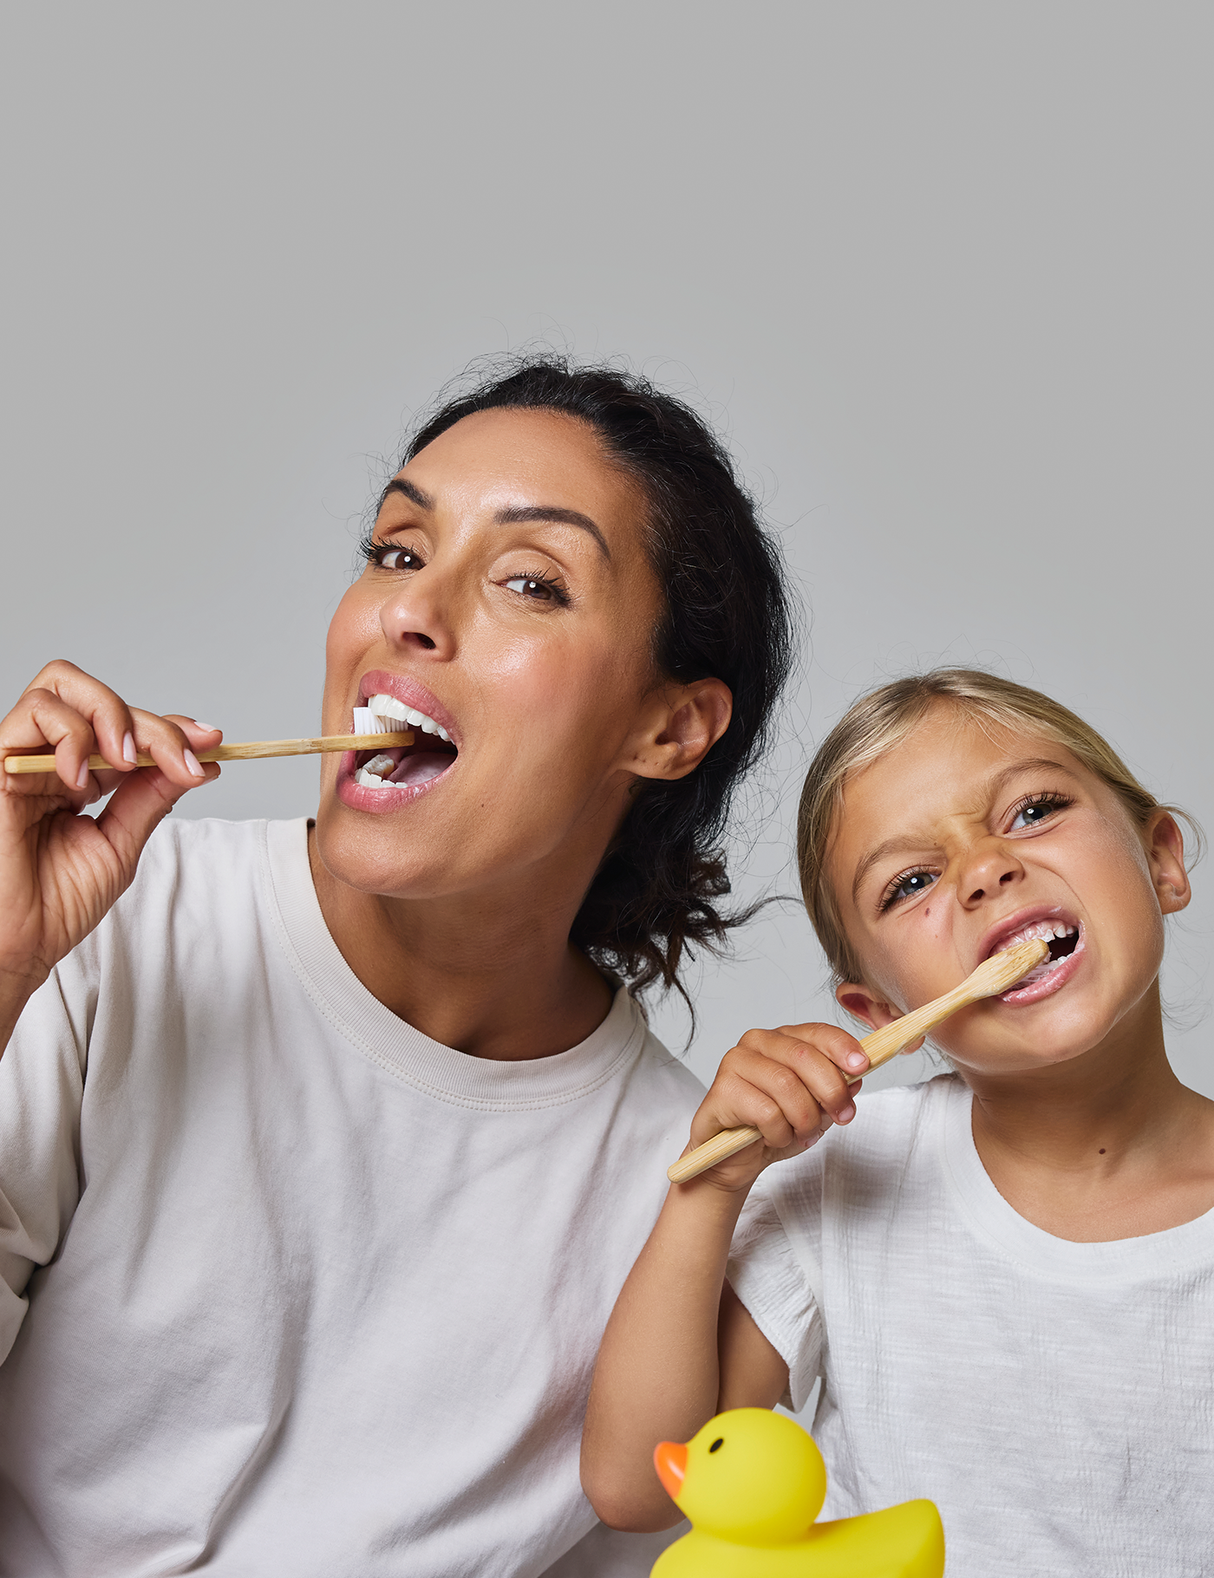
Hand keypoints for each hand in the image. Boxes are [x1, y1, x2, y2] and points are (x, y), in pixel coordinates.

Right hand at [0, 660, 220, 1026]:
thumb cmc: (55, 905)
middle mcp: (50, 759)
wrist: (17, 944)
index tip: (211, 743)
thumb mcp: (120, 844)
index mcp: (78, 777)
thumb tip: (200, 761)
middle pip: (100, 698)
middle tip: (181, 761)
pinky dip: (71, 734)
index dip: (170, 728)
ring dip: (110, 716)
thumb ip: (150, 797)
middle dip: (152, 724)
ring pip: (63, 685)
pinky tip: (80, 780)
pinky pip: (35, 713)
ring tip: (124, 764)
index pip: (126, 728)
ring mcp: (22, 757)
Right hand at [679, 1022, 869, 1191]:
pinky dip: (779, 1132)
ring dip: (804, 1119)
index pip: (817, 1032)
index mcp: (783, 1039)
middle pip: (804, 1056)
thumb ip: (835, 1091)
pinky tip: (773, 1138)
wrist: (733, 1159)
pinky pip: (765, 1112)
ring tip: (802, 1134)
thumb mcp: (816, 1110)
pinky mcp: (721, 1090)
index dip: (842, 1047)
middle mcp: (758, 1043)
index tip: (861, 1066)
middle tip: (842, 1116)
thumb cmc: (772, 1128)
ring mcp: (736, 1063)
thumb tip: (856, 1079)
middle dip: (831, 1091)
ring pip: (786, 1085)